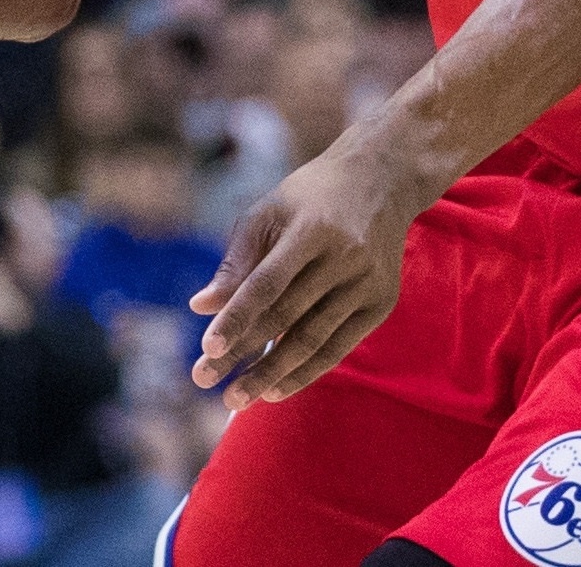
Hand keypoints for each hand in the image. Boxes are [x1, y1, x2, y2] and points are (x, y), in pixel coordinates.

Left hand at [188, 138, 419, 408]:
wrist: (379, 182)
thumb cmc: (308, 197)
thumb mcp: (266, 213)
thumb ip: (236, 262)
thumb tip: (200, 307)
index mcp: (310, 230)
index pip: (267, 283)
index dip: (237, 317)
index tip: (207, 347)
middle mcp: (342, 259)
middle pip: (286, 318)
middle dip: (244, 353)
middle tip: (205, 380)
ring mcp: (366, 285)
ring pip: (313, 340)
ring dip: (273, 373)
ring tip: (238, 398)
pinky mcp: (380, 305)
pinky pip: (338, 348)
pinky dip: (306, 371)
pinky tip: (276, 388)